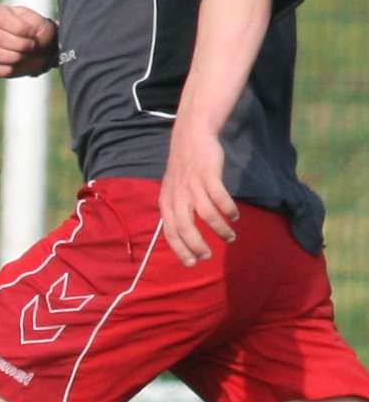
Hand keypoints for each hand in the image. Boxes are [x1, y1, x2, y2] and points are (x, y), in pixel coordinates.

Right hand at [0, 4, 59, 80]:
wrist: (44, 52)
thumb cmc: (39, 34)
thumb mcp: (40, 22)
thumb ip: (28, 22)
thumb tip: (19, 29)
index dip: (16, 25)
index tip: (31, 31)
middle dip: (19, 44)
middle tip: (31, 44)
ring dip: (16, 56)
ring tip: (25, 54)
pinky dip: (9, 68)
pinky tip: (18, 63)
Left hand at [158, 126, 239, 266]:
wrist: (190, 137)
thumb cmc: (184, 167)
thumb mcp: (172, 190)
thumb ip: (176, 208)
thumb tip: (183, 233)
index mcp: (166, 202)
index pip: (170, 232)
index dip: (180, 249)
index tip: (191, 263)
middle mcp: (177, 196)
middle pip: (185, 228)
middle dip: (197, 246)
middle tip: (209, 256)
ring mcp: (192, 186)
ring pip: (206, 216)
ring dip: (219, 230)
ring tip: (231, 237)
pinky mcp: (208, 176)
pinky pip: (219, 198)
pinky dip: (228, 210)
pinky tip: (234, 216)